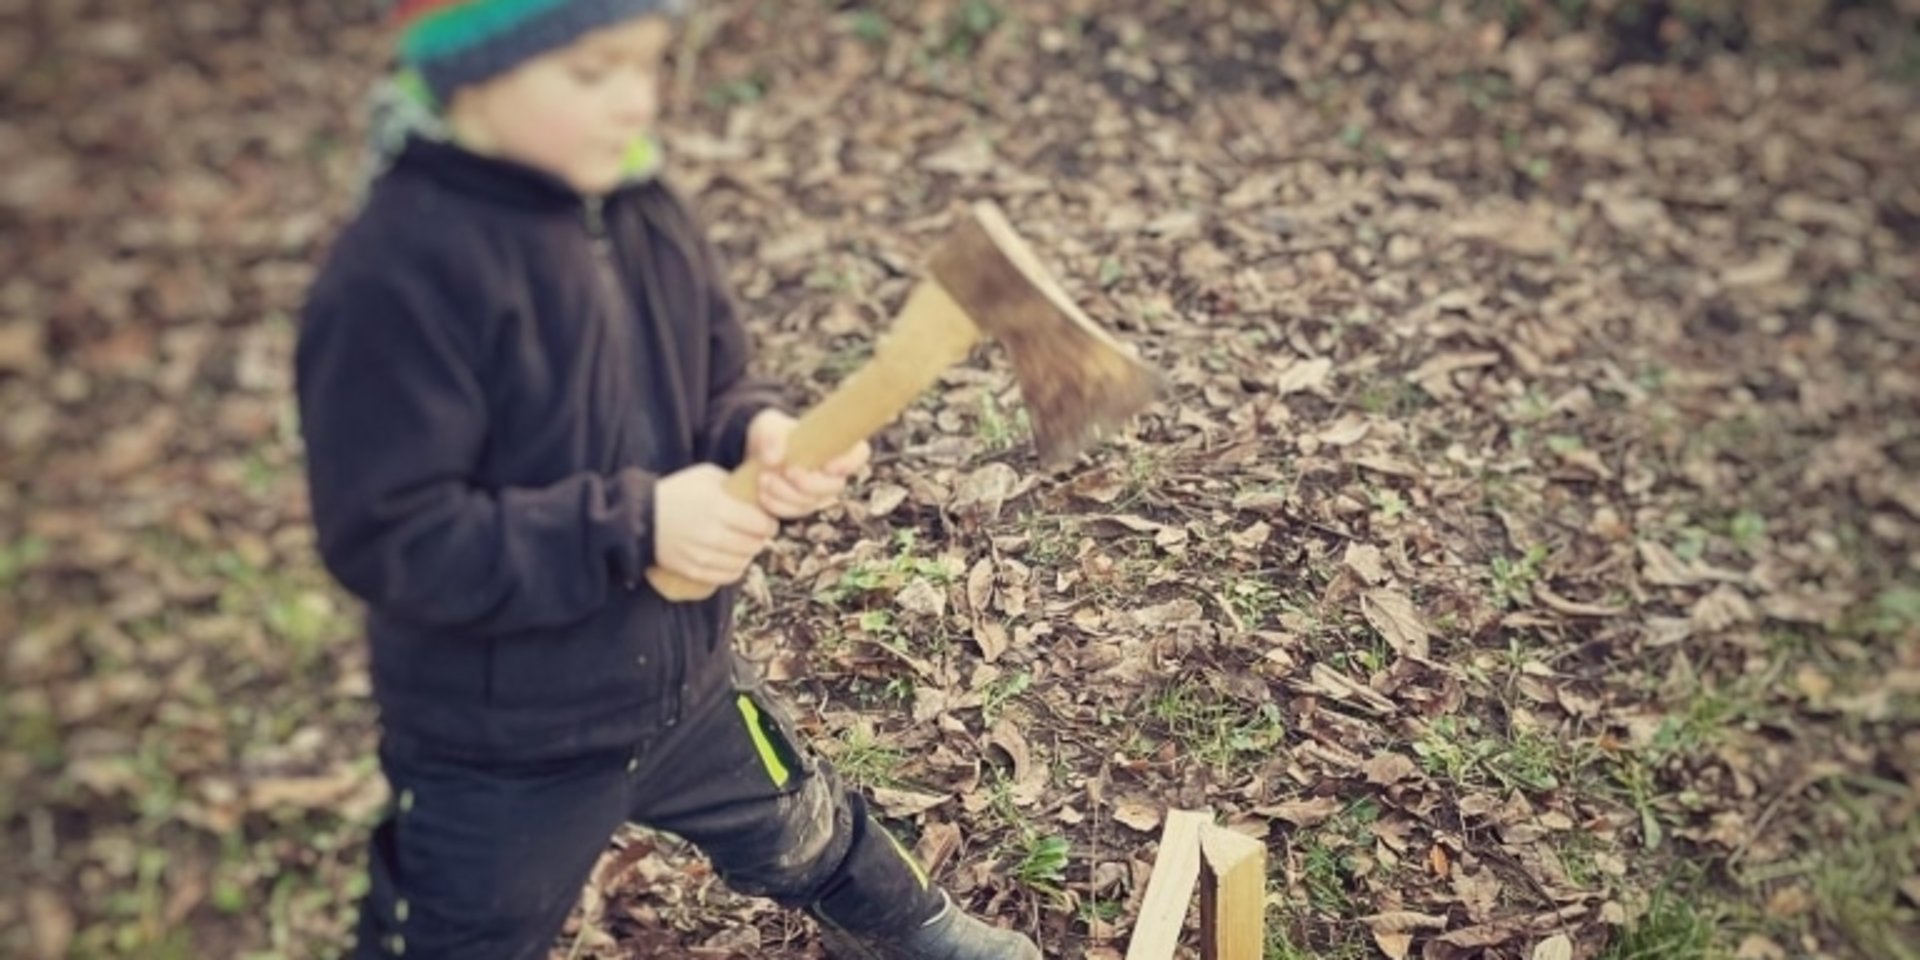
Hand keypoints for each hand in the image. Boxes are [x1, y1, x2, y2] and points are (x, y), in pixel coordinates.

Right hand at [653, 464, 777, 585]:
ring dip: (747, 554)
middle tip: (755, 532)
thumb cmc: (677, 491)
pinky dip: (734, 569)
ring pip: (743, 562)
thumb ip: (735, 484)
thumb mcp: (707, 476)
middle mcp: (713, 534)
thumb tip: (761, 491)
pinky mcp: (694, 570)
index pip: (762, 525)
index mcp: (719, 508)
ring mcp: (703, 555)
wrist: (641, 516)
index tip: (767, 521)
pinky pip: (727, 576)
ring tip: (742, 544)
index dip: (770, 524)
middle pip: (754, 545)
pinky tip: (732, 558)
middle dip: (760, 539)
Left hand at [746, 410, 870, 519]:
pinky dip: (777, 505)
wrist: (756, 456)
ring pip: (812, 502)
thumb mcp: (767, 426)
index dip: (850, 462)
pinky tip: (762, 493)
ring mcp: (818, 493)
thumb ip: (770, 436)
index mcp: (835, 447)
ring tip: (764, 479)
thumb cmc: (771, 434)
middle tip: (786, 471)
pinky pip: (794, 512)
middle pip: (835, 486)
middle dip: (809, 483)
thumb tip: (773, 459)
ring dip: (787, 493)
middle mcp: (833, 473)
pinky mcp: (801, 507)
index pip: (859, 454)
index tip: (828, 465)